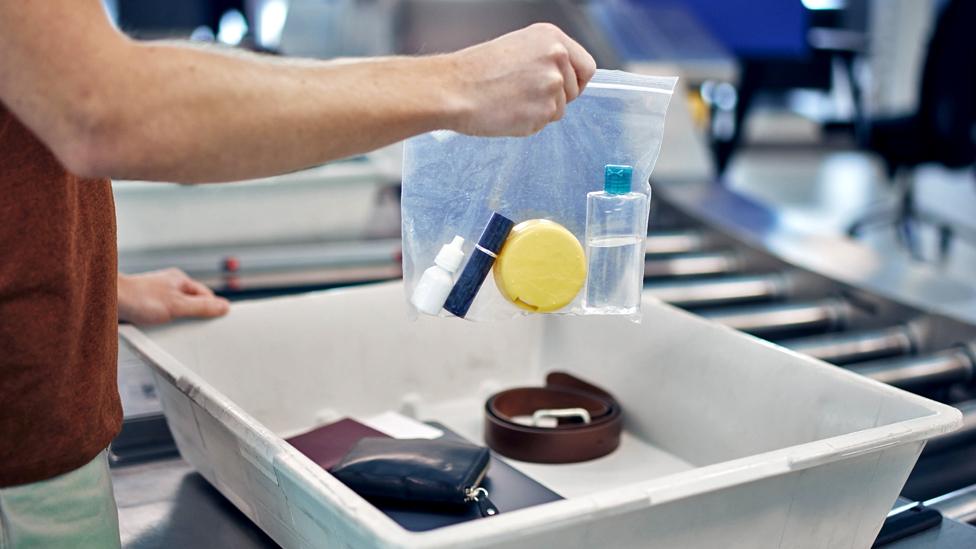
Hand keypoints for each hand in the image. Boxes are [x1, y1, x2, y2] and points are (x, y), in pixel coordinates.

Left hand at [118, 268, 229, 325]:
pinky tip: (158, 329)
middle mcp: (168, 285)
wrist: (109, 300)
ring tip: (172, 328)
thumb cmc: (138, 298)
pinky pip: (161, 317)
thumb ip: (202, 307)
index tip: (217, 320)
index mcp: (179, 280)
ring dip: (175, 322)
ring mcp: (156, 295)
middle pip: (191, 303)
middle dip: (193, 316)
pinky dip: (162, 324)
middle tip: (193, 327)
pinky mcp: (145, 305)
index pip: (206, 294)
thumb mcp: (177, 305)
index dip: (212, 307)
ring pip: (176, 311)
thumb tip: (224, 306)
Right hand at [444, 23, 597, 136]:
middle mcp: (557, 59)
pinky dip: (527, 124)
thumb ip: (544, 60)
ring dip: (538, 112)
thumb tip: (562, 78)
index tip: (564, 88)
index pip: (586, 66)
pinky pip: (542, 125)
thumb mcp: (516, 48)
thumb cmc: (475, 71)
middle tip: (524, 96)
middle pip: (574, 91)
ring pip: (558, 111)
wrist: (453, 89)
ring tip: (510, 102)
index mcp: (552, 38)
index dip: (576, 81)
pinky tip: (507, 112)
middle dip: (555, 98)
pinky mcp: (543, 112)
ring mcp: (552, 86)